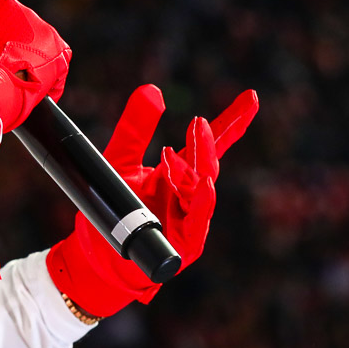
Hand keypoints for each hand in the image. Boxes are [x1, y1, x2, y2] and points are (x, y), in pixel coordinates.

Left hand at [47, 86, 258, 316]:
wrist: (96, 258)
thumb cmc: (112, 210)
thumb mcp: (119, 161)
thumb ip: (135, 128)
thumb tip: (152, 89)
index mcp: (179, 174)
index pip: (208, 145)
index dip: (231, 122)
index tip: (252, 98)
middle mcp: (190, 195)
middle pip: (209, 164)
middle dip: (208, 143)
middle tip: (199, 123)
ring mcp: (191, 220)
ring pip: (203, 190)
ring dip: (200, 166)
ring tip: (195, 141)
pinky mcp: (186, 244)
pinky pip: (198, 221)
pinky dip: (202, 202)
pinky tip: (204, 185)